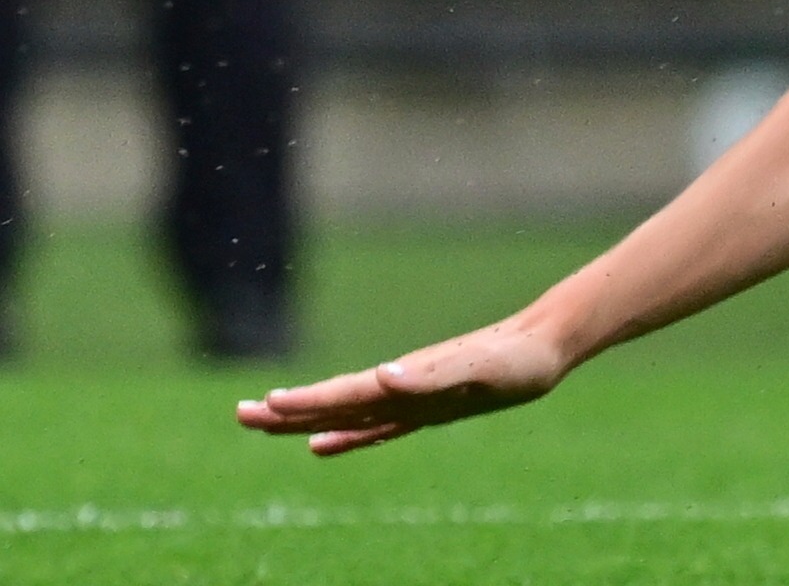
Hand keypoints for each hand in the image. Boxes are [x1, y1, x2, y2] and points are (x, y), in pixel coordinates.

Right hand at [237, 319, 568, 455]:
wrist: (544, 346)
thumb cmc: (516, 358)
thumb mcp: (481, 369)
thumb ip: (434, 375)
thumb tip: (383, 375)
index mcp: (404, 379)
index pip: (344, 394)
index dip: (305, 403)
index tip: (263, 405)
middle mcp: (400, 387)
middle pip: (332, 403)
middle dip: (287, 411)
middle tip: (239, 415)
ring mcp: (411, 398)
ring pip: (346, 414)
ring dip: (306, 421)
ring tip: (265, 423)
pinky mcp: (429, 409)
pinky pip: (378, 427)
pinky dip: (348, 437)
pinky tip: (323, 445)